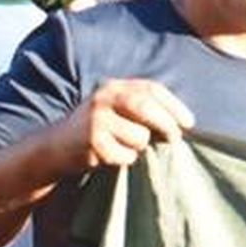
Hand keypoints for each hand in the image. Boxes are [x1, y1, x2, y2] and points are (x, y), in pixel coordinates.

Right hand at [50, 78, 195, 173]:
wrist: (57, 146)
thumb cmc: (100, 130)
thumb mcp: (118, 111)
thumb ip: (144, 109)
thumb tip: (184, 124)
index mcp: (115, 87)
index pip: (151, 89)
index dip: (174, 105)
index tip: (189, 122)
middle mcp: (104, 98)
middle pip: (146, 107)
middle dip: (166, 124)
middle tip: (174, 138)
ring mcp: (96, 119)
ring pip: (139, 136)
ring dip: (141, 146)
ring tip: (128, 146)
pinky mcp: (92, 141)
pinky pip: (126, 155)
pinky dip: (127, 159)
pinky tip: (113, 156)